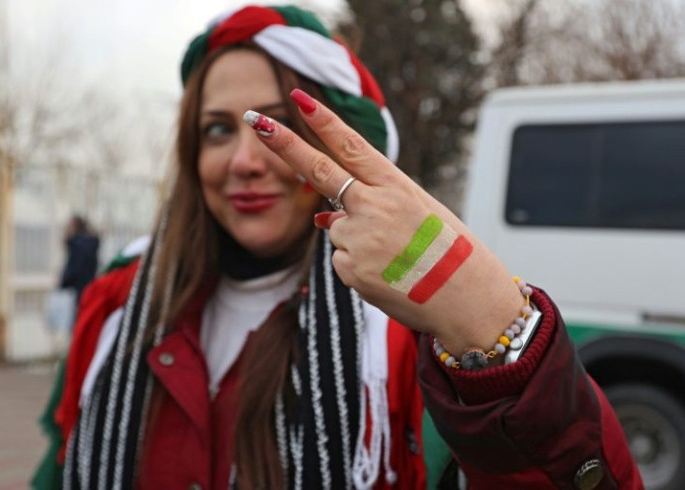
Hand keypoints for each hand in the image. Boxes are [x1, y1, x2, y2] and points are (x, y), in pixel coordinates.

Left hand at [245, 90, 522, 355]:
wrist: (467, 299)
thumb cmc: (448, 251)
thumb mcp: (419, 214)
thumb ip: (371, 206)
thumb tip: (319, 217)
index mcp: (396, 186)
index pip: (353, 147)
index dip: (324, 122)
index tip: (299, 99)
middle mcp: (374, 207)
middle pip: (320, 170)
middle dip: (285, 144)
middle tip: (256, 120)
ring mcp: (359, 239)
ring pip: (336, 229)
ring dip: (356, 239)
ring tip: (396, 257)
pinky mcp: (350, 270)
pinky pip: (341, 259)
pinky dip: (358, 266)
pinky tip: (388, 274)